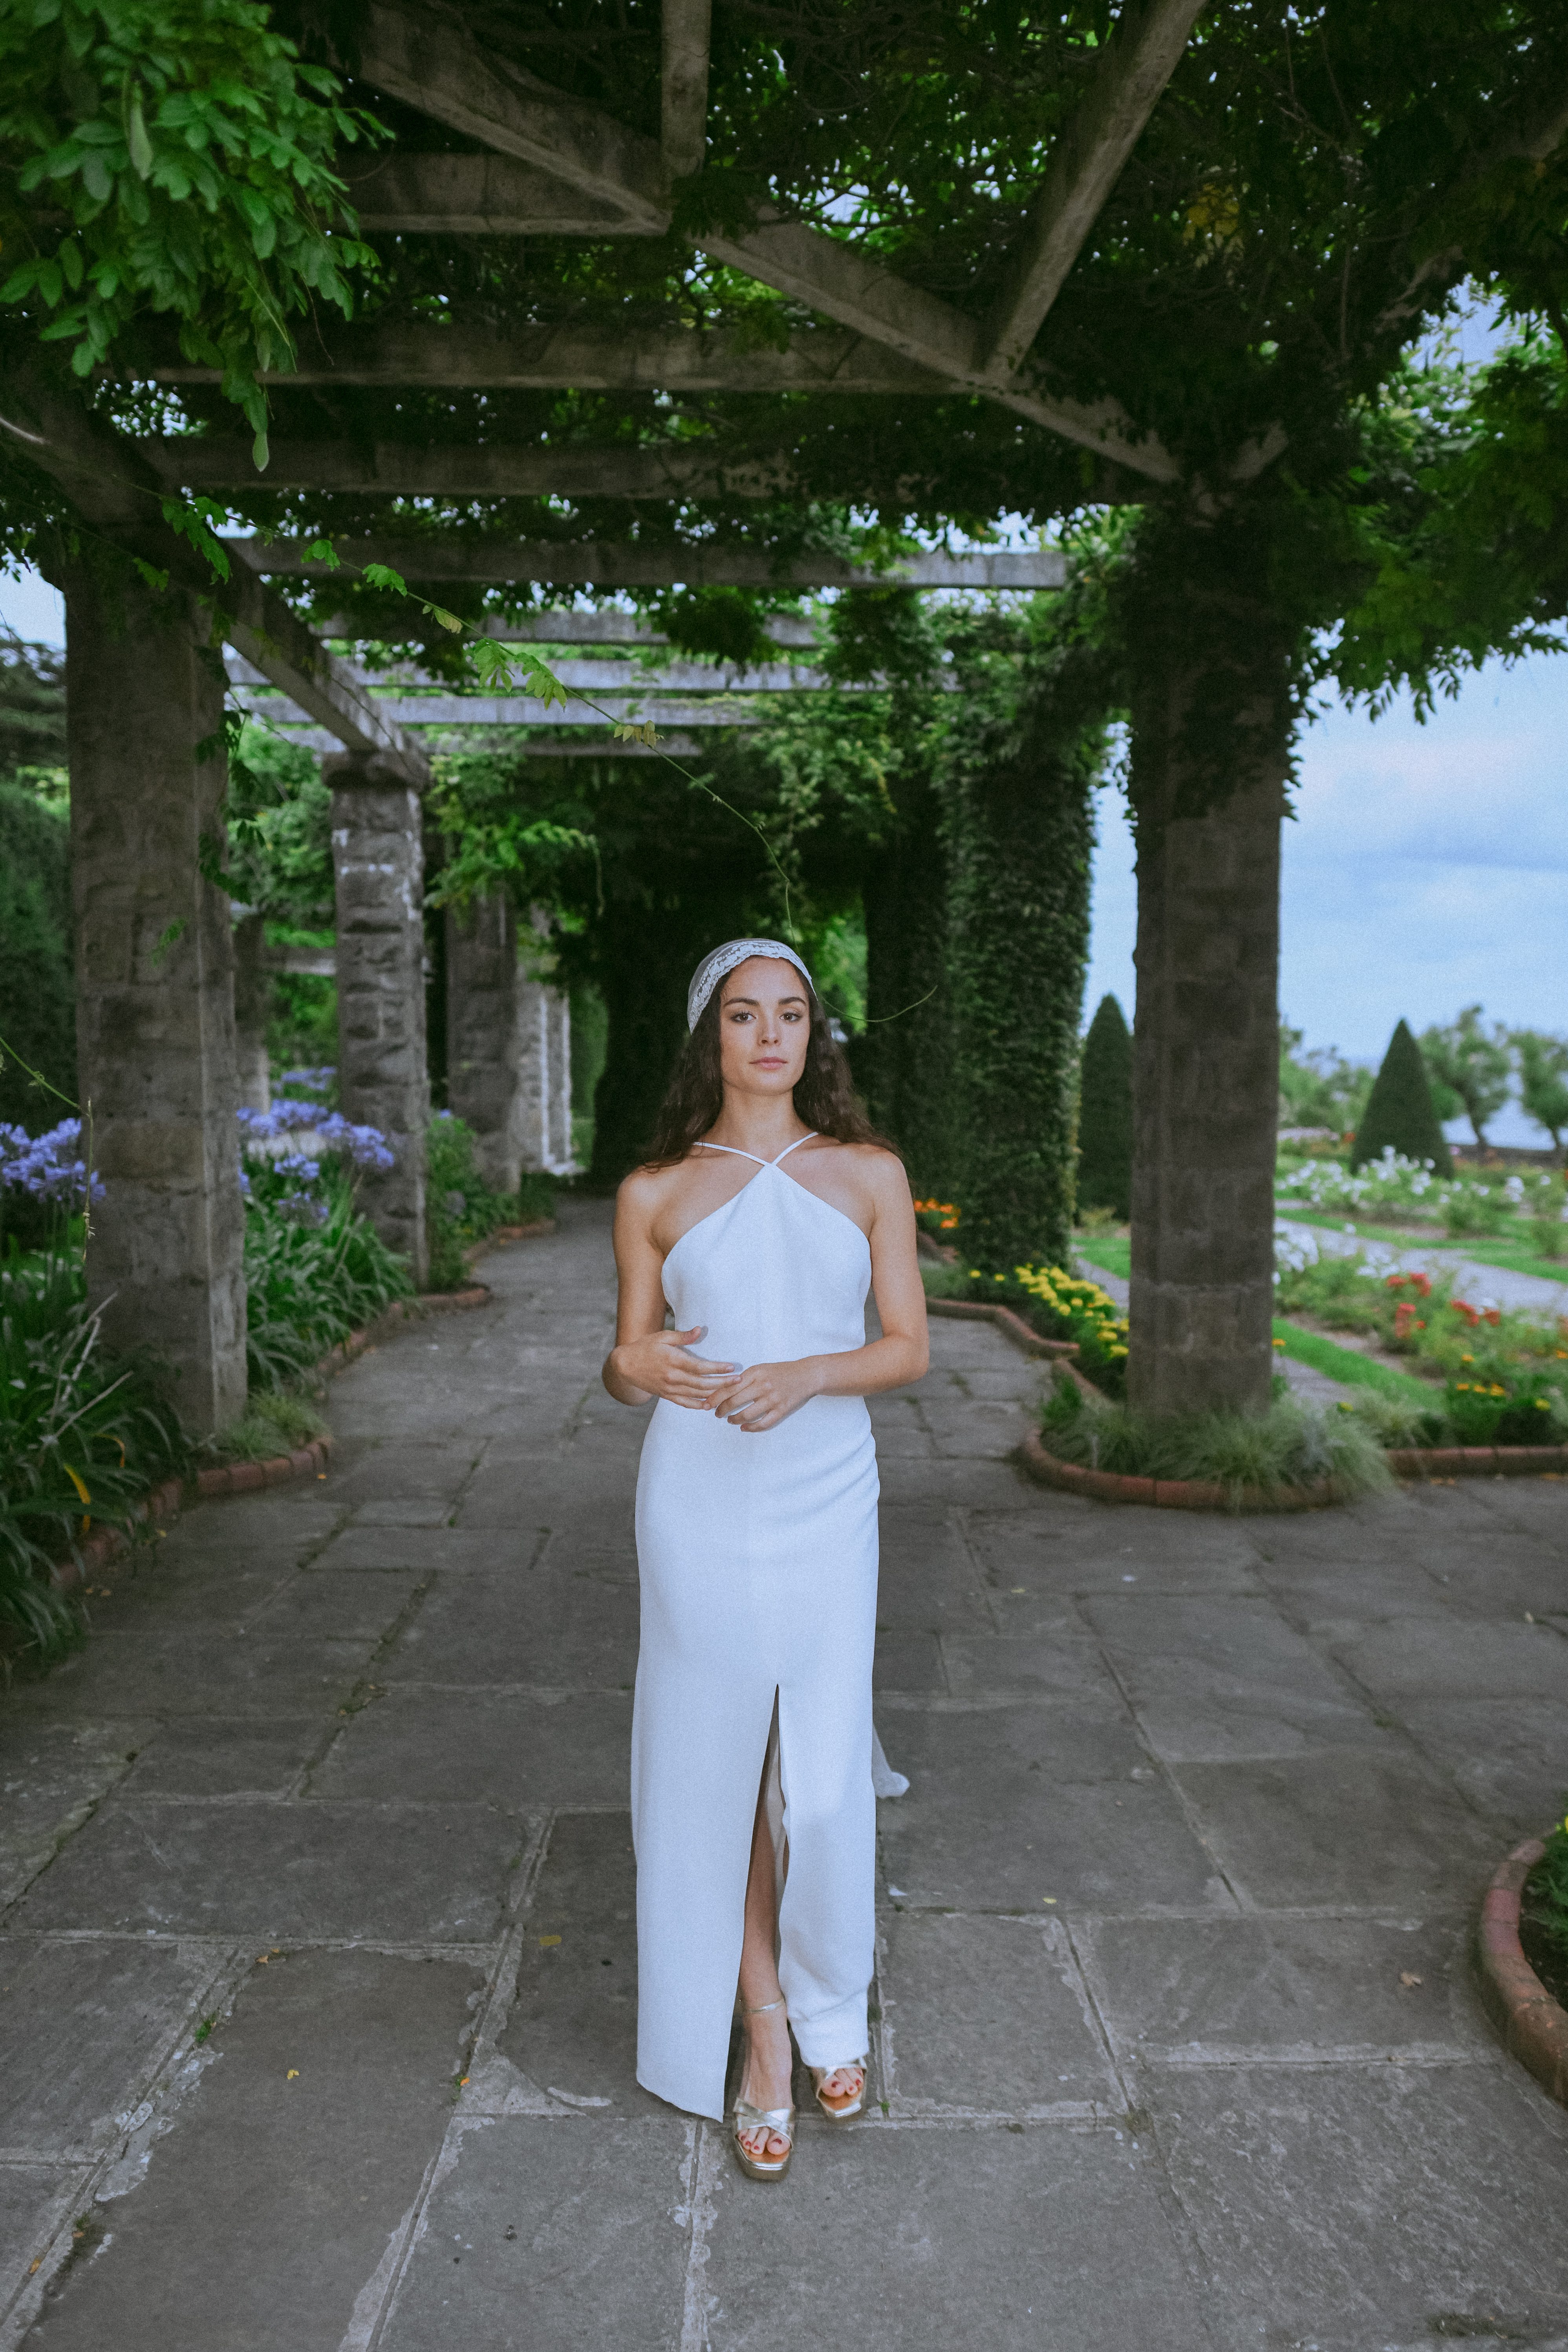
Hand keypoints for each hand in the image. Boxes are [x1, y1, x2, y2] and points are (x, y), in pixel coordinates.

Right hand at [611, 1325, 737, 1409]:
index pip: (700, 1367)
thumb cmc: (645, 1347)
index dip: (717, 1368)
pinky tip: (709, 1405)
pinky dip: (697, 1405)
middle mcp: (672, 1377)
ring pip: (696, 1395)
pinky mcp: (666, 1395)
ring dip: (714, 1394)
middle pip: (702, 1383)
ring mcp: (669, 1388)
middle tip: (738, 1381)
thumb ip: (682, 1336)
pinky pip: (684, 1403)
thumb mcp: (662, 1337)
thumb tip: (699, 1330)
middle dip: (722, 1383)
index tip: (732, 1368)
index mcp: (673, 1360)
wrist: (624, 1365)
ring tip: (730, 1393)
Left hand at [705, 1358, 820, 1431]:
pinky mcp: (782, 1409)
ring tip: (730, 1420)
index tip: (706, 1404)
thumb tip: (722, 1390)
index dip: (715, 1398)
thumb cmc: (780, 1371)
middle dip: (722, 1410)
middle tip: (716, 1414)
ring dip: (734, 1419)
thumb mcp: (760, 1368)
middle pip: (735, 1402)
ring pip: (747, 1414)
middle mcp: (763, 1385)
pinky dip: (751, 1428)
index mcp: (755, 1373)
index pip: (729, 1387)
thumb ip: (744, 1378)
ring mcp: (773, 1398)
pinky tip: (744, 1428)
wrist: (806, 1375)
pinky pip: (763, 1423)